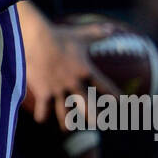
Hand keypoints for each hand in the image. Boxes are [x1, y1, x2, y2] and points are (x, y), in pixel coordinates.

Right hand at [19, 4, 118, 129]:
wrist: (35, 38)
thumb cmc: (59, 36)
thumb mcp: (80, 35)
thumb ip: (97, 33)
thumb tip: (113, 28)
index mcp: (86, 71)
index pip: (106, 87)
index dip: (116, 96)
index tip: (122, 103)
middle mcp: (74, 83)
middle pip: (89, 108)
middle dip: (95, 119)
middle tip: (98, 124)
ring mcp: (58, 89)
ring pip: (65, 115)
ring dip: (66, 123)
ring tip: (67, 128)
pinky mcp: (43, 91)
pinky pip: (43, 110)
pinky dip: (41, 116)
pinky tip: (41, 118)